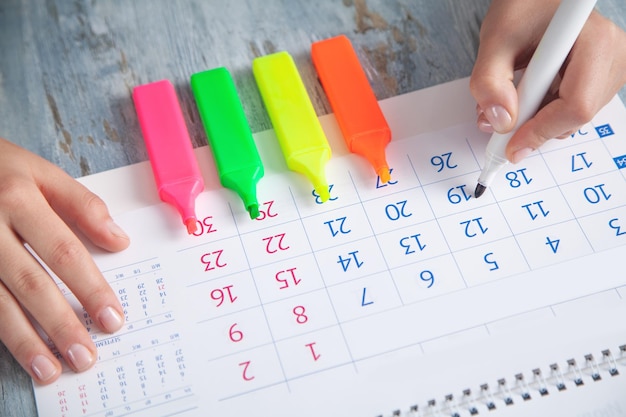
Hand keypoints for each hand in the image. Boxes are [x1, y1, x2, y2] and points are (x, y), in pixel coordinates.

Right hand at [0, 138, 128, 383]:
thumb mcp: (40, 171)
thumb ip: (82, 204)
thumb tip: (119, 241)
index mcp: (20, 198)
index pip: (65, 251)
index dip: (90, 288)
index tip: (113, 319)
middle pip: (31, 284)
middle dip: (61, 324)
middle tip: (86, 357)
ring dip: (24, 341)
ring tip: (51, 370)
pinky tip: (15, 355)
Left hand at [470, 0, 625, 162]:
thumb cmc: (523, 6)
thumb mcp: (496, 39)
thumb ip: (490, 81)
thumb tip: (500, 122)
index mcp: (595, 41)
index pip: (576, 105)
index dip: (540, 131)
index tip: (510, 146)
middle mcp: (614, 55)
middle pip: (576, 116)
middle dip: (532, 126)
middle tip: (498, 122)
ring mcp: (612, 67)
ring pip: (573, 117)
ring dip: (535, 119)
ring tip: (509, 97)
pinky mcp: (602, 76)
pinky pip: (573, 108)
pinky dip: (544, 110)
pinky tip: (527, 94)